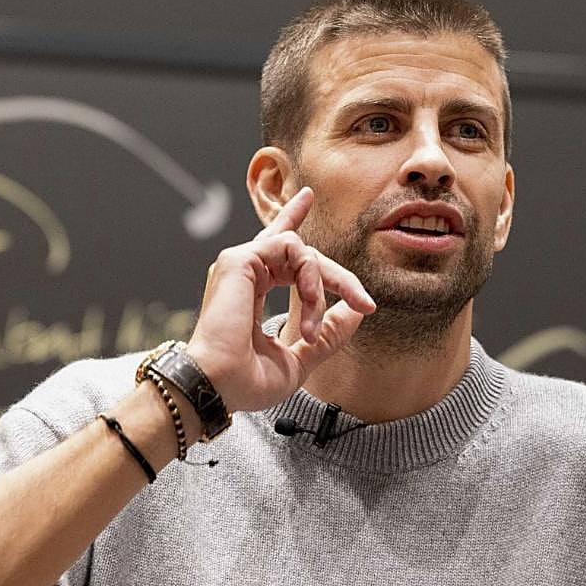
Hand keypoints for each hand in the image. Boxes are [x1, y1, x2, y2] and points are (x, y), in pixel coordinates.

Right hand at [185, 187, 375, 411]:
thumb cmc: (248, 381)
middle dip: (338, 277)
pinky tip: (308, 304)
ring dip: (321, 288)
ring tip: (312, 325)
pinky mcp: (239, 260)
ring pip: (302, 250)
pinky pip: (294, 250)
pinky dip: (310, 278)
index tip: (308, 197)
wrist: (220, 388)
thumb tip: (356, 313)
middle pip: (301, 253)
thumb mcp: (300, 357)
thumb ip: (328, 334)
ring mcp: (240, 263)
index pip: (277, 248)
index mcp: (251, 289)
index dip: (292, 218)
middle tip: (365, 302)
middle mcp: (244, 272)